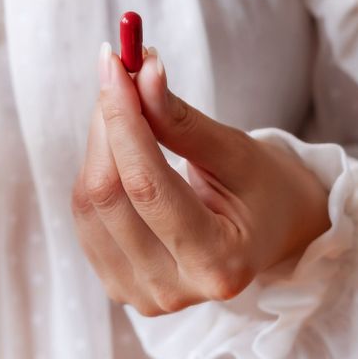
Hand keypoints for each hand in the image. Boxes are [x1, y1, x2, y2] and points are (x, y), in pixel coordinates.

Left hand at [71, 45, 329, 315]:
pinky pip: (85, 217)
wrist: (272, 234)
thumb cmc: (264, 191)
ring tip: (128, 108)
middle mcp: (173, 291)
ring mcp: (140, 295)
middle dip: (108, 123)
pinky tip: (120, 148)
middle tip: (118, 72)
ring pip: (89, 203)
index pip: (146, 186)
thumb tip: (141, 73)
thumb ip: (184, 121)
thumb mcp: (237, 153)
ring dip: (99, 142)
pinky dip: (96, 170)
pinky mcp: (117, 284)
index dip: (124, 119)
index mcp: (217, 263)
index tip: (116, 64)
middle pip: (109, 194)